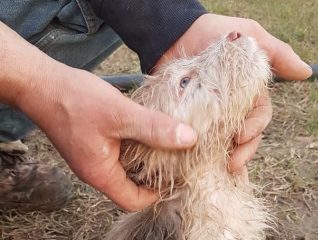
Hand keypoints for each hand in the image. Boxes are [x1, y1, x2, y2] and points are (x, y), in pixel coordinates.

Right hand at [0, 22, 196, 210]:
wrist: (43, 84)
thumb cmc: (75, 100)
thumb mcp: (120, 114)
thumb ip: (154, 128)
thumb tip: (189, 139)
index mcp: (100, 173)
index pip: (133, 200)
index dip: (157, 193)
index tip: (177, 175)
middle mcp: (96, 170)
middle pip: (132, 184)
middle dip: (156, 173)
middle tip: (178, 155)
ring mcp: (94, 156)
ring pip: (128, 166)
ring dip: (147, 155)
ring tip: (168, 141)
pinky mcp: (94, 142)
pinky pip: (121, 150)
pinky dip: (136, 143)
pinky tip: (149, 128)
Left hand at [156, 14, 311, 171]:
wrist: (176, 33)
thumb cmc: (216, 33)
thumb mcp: (251, 38)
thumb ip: (277, 54)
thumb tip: (307, 73)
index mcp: (249, 94)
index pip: (259, 118)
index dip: (254, 130)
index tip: (241, 136)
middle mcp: (233, 108)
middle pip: (244, 137)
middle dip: (242, 151)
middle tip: (231, 163)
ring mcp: (212, 115)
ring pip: (224, 142)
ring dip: (224, 157)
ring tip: (218, 169)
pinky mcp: (191, 118)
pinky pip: (199, 140)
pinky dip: (202, 154)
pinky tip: (201, 168)